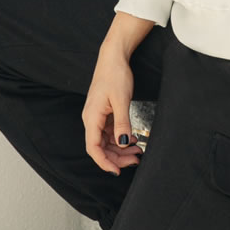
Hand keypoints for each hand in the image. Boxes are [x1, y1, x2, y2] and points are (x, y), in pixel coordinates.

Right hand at [82, 50, 144, 174]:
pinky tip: (133, 141)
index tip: (117, 171)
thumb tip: (122, 144)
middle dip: (117, 157)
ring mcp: (98, 117)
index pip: (93, 148)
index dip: (104, 162)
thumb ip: (122, 123)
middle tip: (135, 160)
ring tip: (137, 152)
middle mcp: (92, 119)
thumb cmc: (115, 75)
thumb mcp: (121, 100)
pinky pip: (111, 132)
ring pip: (107, 141)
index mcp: (92, 117)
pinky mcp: (105, 114)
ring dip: (120, 149)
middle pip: (100, 147)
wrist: (114, 58)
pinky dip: (121, 139)